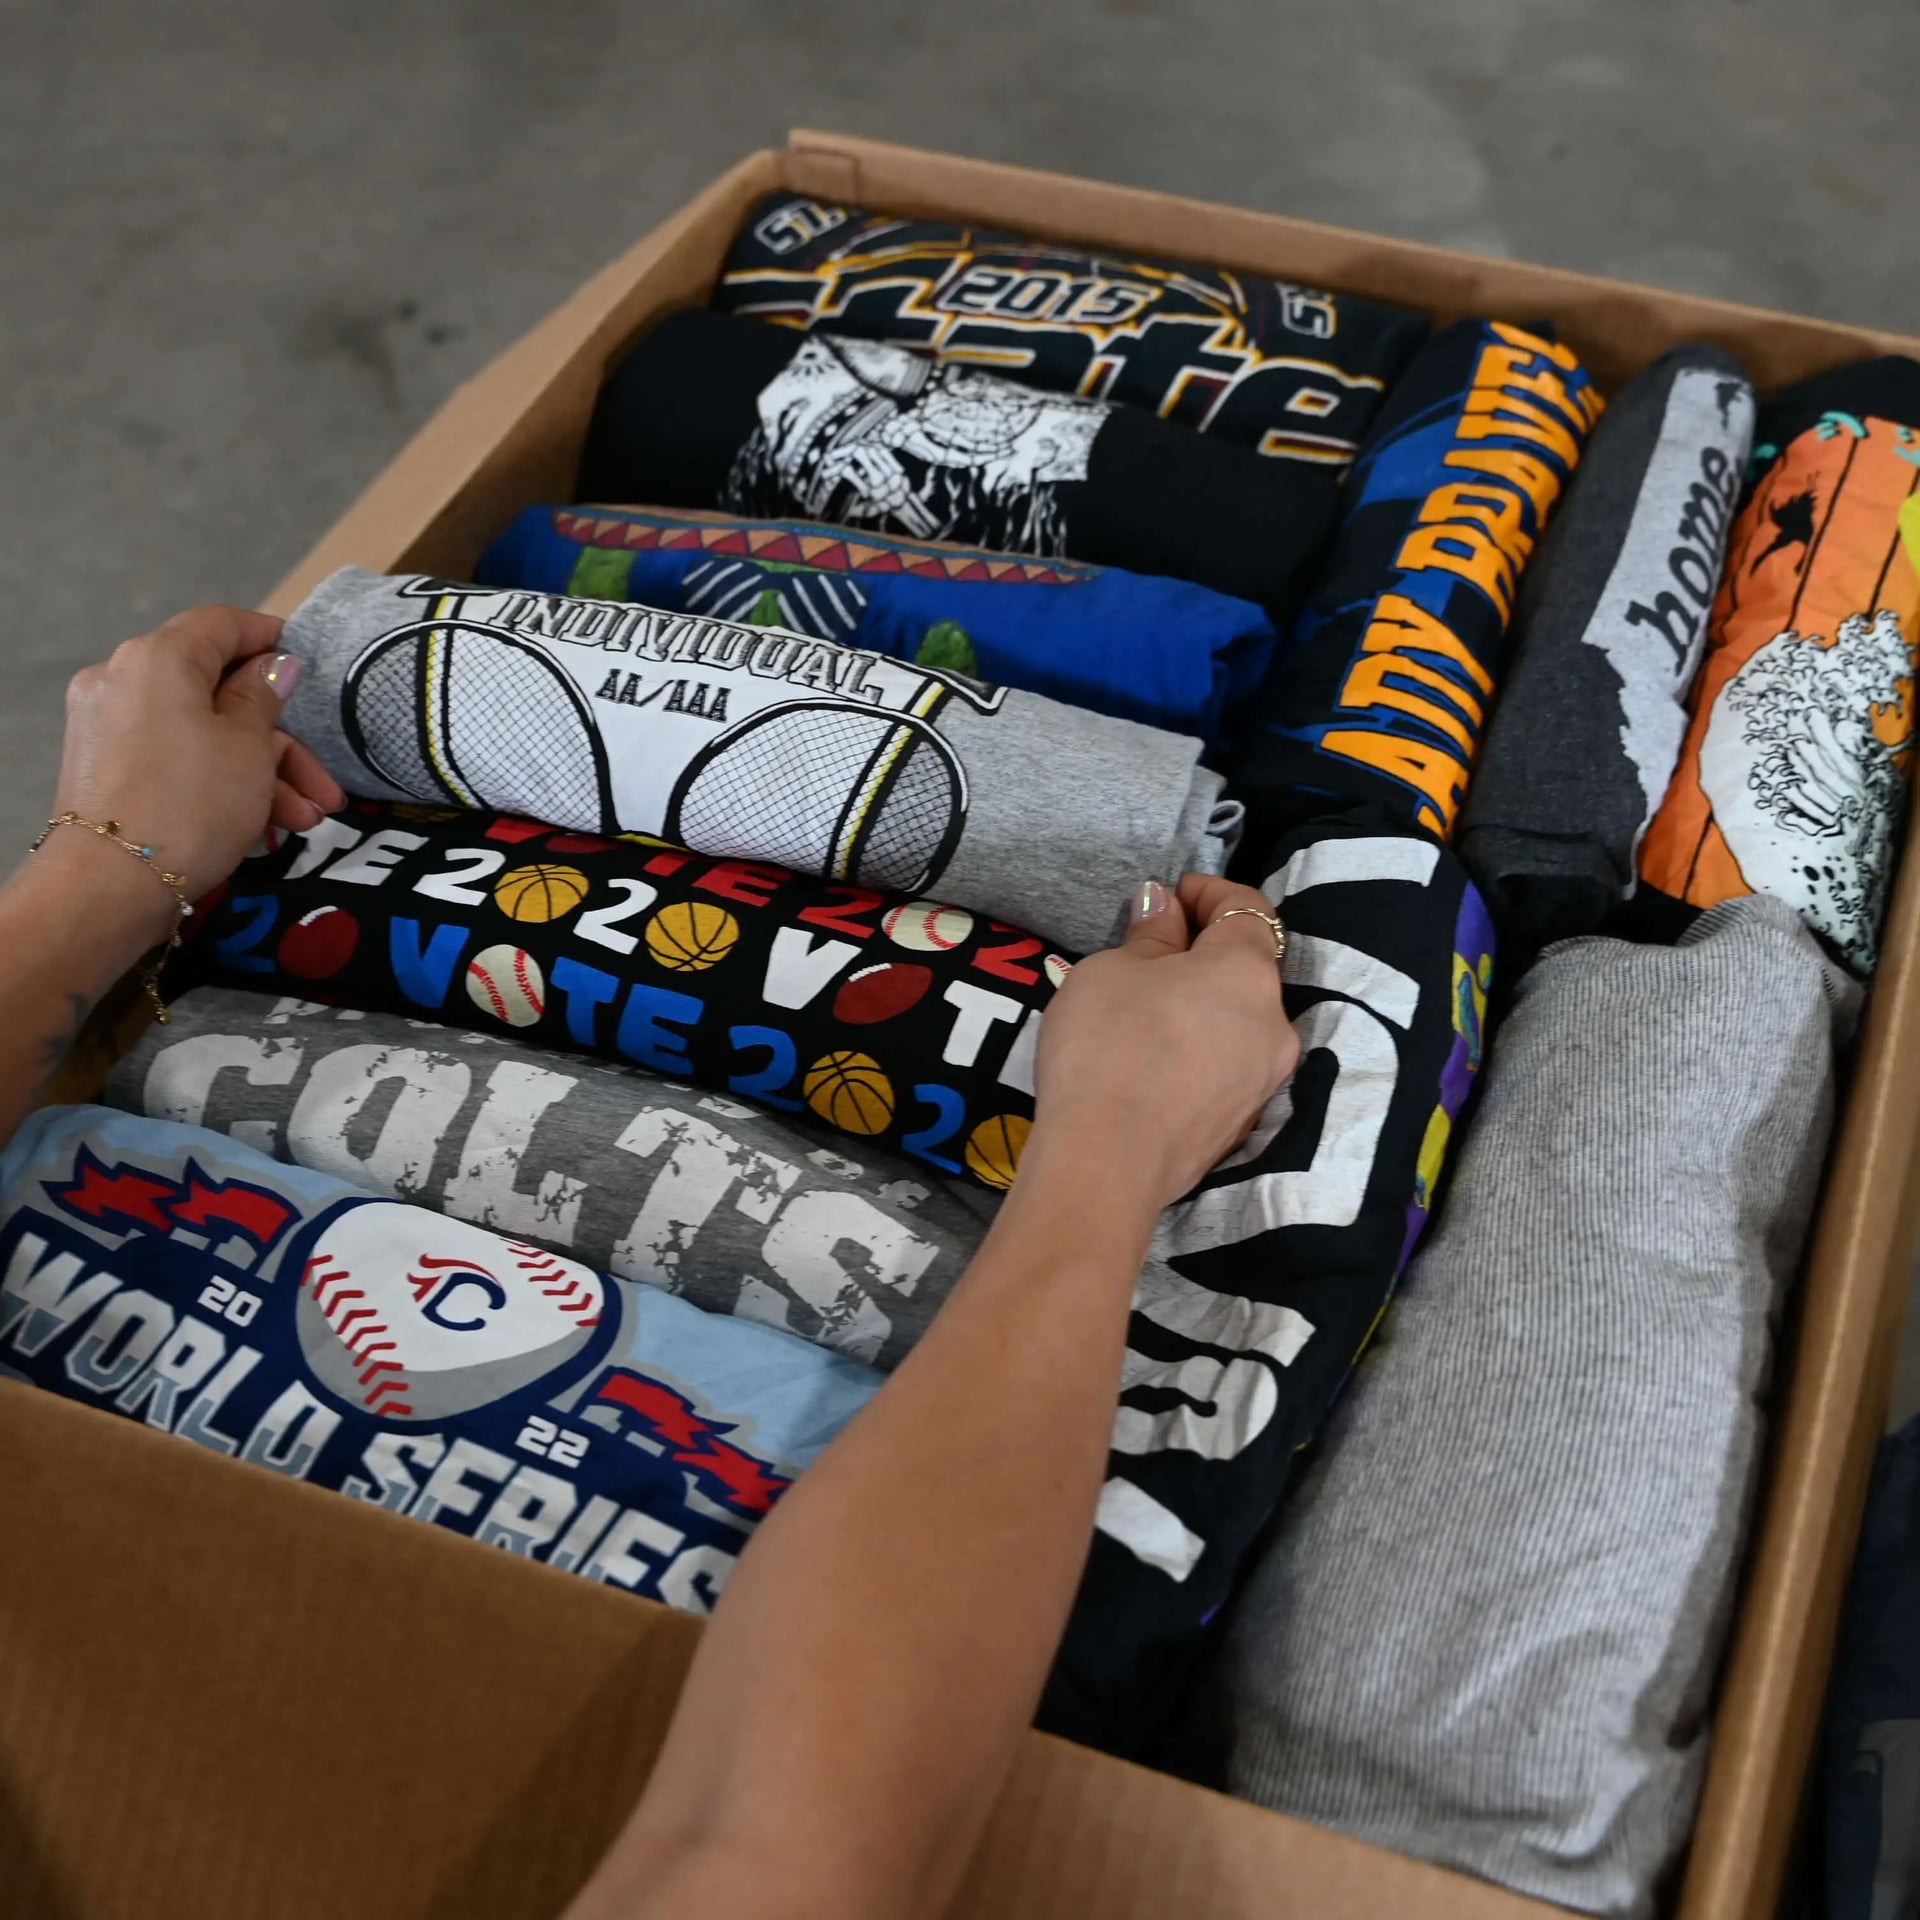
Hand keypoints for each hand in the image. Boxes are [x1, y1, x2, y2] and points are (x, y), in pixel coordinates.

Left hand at [43, 605, 344, 926]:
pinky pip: (176, 758)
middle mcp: (123, 678)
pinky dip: (220, 783)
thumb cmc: (193, 802)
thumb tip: (275, 665)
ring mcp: (109, 725)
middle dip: (281, 741)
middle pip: (219, 692)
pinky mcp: (106, 768)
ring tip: (305, 821)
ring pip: (203, 733)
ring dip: (262, 774)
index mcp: (158, 657)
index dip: (272, 639)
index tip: (311, 666)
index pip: (223, 624)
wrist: (109, 886)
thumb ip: (264, 697)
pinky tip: (264, 828)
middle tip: (325, 786)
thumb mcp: (250, 747)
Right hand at [1028, 875, 1299, 1215]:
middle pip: (1246, 968)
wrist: (1107, 1163)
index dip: (1209, 891)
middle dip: (1203, 951)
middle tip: (1147, 952)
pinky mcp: (1241, 1123)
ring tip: (1142, 1010)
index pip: (1247, 908)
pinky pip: (1225, 1065)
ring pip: (1237, 1021)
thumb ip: (1151, 934)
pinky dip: (1198, 1048)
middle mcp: (1274, 1023)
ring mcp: (1263, 1079)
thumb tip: (1165, 908)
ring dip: (1200, 1003)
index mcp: (1249, 971)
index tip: (1170, 894)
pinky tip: (1151, 1059)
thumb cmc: (1108, 1045)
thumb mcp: (1113, 970)